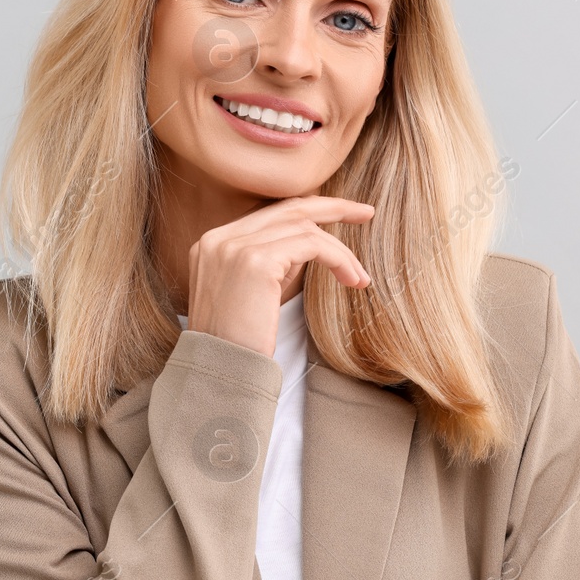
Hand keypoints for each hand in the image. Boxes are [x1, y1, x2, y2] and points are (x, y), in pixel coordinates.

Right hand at [184, 196, 373, 356]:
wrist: (220, 371)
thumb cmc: (238, 344)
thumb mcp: (250, 293)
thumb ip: (270, 263)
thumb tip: (309, 243)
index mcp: (212, 243)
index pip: (269, 214)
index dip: (308, 212)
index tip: (342, 215)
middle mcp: (219, 239)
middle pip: (287, 208)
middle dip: (332, 207)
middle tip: (367, 212)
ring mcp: (234, 247)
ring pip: (305, 228)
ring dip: (341, 250)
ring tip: (360, 277)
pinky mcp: (256, 261)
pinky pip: (312, 245)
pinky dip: (338, 258)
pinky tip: (352, 279)